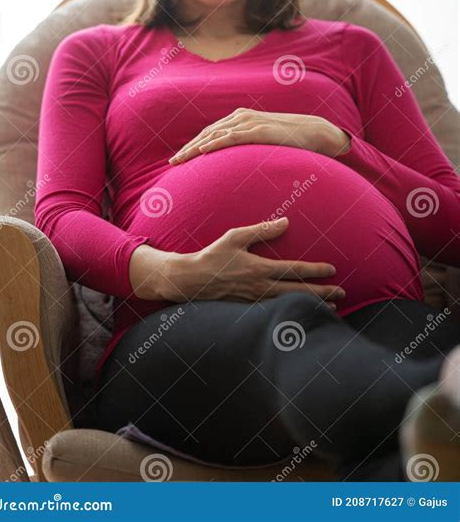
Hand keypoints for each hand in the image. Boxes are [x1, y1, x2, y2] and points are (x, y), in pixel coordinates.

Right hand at [158, 217, 345, 307]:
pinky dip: (294, 312)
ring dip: (312, 305)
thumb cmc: (213, 255)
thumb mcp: (235, 236)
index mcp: (259, 269)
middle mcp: (261, 287)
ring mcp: (256, 300)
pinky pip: (278, 311)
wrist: (192, 280)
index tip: (332, 269)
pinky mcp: (250, 308)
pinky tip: (303, 312)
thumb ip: (262, 229)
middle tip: (342, 293)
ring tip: (332, 307)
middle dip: (322, 293)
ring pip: (291, 305)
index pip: (294, 270)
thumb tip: (286, 222)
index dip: (315, 270)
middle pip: (298, 292)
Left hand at [168, 107, 350, 163]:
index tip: (180, 158)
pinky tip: (201, 152)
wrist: (313, 132)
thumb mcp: (264, 141)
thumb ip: (250, 145)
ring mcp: (248, 122)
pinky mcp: (257, 130)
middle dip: (188, 148)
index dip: (193, 145)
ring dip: (194, 148)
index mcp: (240, 119)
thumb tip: (240, 161)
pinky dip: (213, 144)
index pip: (210, 133)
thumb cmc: (289, 140)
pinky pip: (230, 137)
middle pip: (207, 133)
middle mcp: (240, 117)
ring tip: (180, 160)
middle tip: (173, 162)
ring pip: (214, 135)